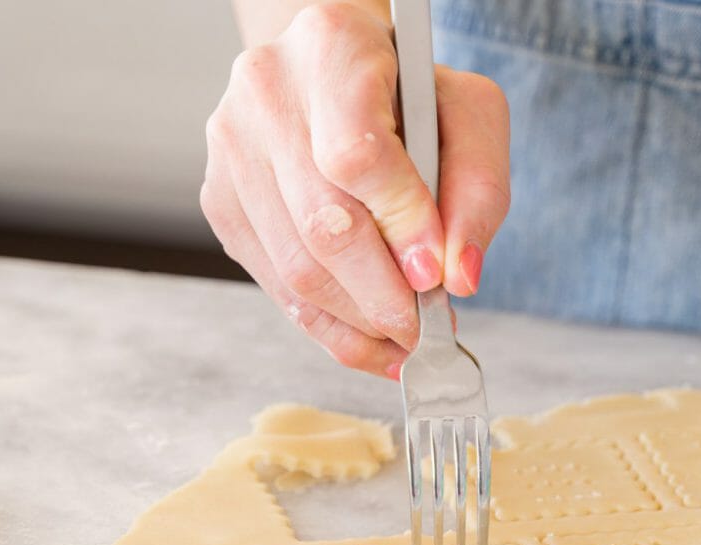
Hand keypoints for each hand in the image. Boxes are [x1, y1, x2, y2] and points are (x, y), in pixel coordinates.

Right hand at [201, 2, 510, 377]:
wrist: (333, 75)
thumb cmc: (407, 94)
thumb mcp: (469, 116)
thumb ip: (477, 191)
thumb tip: (455, 276)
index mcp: (331, 49)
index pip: (356, 156)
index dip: (400, 225)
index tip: (435, 273)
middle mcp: (266, 93)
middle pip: (322, 224)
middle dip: (383, 295)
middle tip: (427, 326)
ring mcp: (232, 150)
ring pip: (296, 267)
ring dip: (360, 320)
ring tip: (407, 336)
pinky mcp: (223, 202)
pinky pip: (277, 286)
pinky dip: (331, 327)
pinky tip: (372, 339)